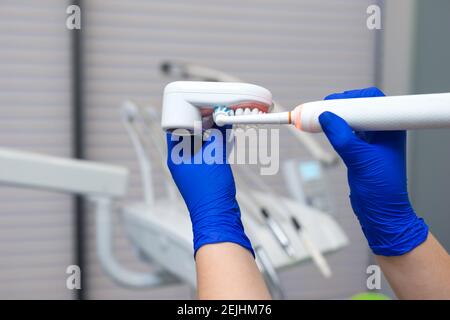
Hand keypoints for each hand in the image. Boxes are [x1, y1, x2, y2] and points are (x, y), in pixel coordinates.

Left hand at [166, 125, 252, 255]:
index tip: (202, 106)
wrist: (218, 216)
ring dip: (213, 133)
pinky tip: (227, 139)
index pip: (177, 127)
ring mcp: (193, 168)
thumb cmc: (210, 191)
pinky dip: (216, 144)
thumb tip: (221, 120)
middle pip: (190, 134)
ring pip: (201, 143)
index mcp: (176, 156)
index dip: (189, 114)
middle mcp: (182, 161)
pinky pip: (208, 153)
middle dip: (205, 123)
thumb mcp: (214, 156)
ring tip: (225, 124)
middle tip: (218, 114)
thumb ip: (217, 135)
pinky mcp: (204, 173)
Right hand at [319, 87, 427, 255]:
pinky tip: (322, 131)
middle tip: (319, 110)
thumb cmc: (383, 191)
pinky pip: (345, 133)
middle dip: (337, 107)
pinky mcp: (360, 151)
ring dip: (333, 119)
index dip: (350, 98)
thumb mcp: (361, 160)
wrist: (381, 214)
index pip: (372, 101)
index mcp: (390, 129)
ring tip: (316, 120)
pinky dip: (332, 130)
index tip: (330, 103)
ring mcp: (371, 141)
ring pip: (350, 120)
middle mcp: (382, 132)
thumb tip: (326, 117)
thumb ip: (342, 137)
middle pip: (358, 108)